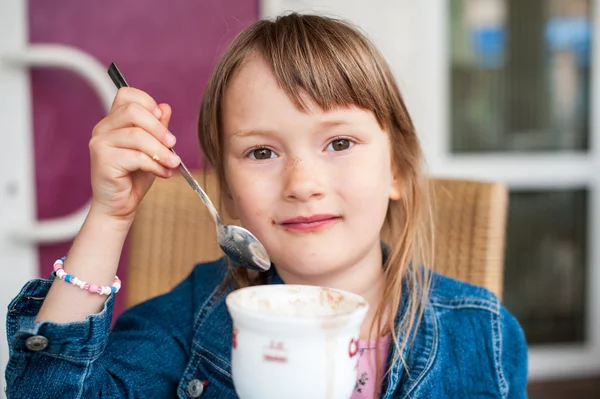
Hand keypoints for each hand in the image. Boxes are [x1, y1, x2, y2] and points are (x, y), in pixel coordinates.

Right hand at [88, 87, 180, 221]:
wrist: (119, 206)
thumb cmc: (135, 177)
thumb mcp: (152, 149)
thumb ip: (157, 129)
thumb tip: (165, 107)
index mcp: (114, 121)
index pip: (127, 94)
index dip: (148, 102)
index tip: (162, 120)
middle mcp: (103, 128)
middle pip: (133, 111)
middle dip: (158, 128)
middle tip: (173, 143)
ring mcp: (100, 143)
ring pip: (136, 136)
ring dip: (160, 150)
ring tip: (173, 163)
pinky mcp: (102, 160)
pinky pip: (135, 156)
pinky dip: (155, 164)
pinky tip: (163, 173)